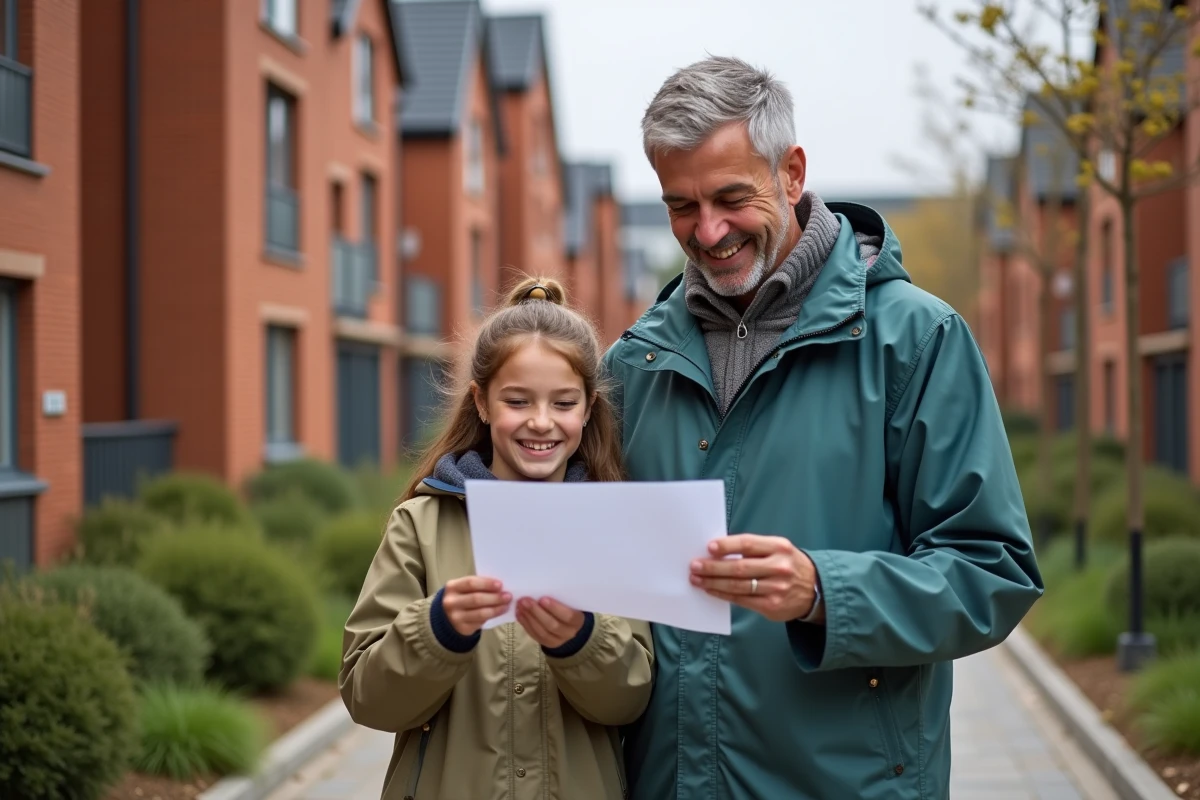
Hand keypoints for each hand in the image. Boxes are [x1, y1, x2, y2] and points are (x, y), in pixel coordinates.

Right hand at [442, 576, 511, 636]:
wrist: (446, 618)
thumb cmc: (460, 598)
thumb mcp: (462, 589)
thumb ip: (477, 586)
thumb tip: (499, 587)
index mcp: (452, 587)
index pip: (471, 583)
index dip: (487, 584)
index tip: (500, 585)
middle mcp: (452, 602)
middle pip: (477, 599)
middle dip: (495, 597)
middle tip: (508, 596)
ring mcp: (456, 617)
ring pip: (481, 613)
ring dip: (497, 608)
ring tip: (507, 604)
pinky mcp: (463, 628)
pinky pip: (481, 622)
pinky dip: (493, 616)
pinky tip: (500, 611)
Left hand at [515, 597, 586, 648]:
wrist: (570, 625)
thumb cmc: (569, 607)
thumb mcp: (569, 602)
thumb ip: (561, 597)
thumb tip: (542, 587)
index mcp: (577, 620)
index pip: (568, 616)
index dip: (555, 608)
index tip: (542, 598)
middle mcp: (569, 633)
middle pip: (552, 625)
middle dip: (536, 612)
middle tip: (525, 600)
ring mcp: (558, 641)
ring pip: (542, 631)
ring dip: (529, 618)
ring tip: (520, 606)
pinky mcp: (547, 644)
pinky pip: (535, 635)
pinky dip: (526, 624)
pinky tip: (519, 614)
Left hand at [690, 534, 823, 622]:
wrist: (816, 589)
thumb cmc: (788, 564)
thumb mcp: (778, 549)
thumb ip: (753, 549)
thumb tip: (718, 551)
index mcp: (779, 547)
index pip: (748, 544)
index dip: (727, 546)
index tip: (709, 547)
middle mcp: (779, 567)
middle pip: (739, 567)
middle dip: (713, 567)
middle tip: (695, 566)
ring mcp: (776, 588)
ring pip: (738, 586)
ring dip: (713, 582)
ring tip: (697, 579)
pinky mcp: (771, 606)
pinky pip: (741, 600)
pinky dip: (723, 594)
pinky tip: (711, 590)